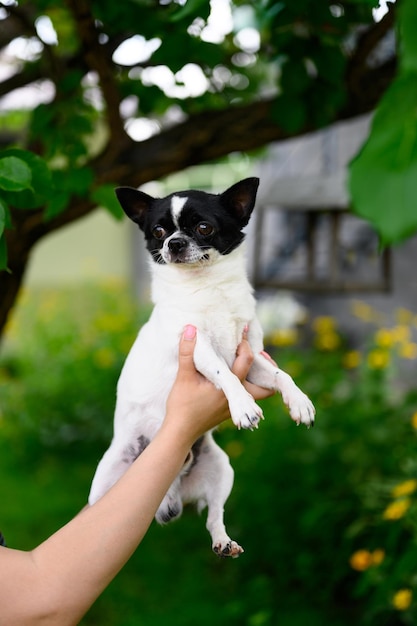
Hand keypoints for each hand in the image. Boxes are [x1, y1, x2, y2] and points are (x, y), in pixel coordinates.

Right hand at [163, 325, 274, 443]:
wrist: (179, 432)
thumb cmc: (182, 406)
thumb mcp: (183, 376)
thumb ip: (187, 352)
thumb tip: (190, 328)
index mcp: (230, 387)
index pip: (246, 361)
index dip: (246, 344)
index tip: (242, 331)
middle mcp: (237, 398)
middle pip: (265, 386)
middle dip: (265, 369)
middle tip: (259, 354)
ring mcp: (235, 407)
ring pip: (257, 393)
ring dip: (257, 378)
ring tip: (249, 364)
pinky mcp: (228, 411)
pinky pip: (245, 397)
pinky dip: (246, 384)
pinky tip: (234, 375)